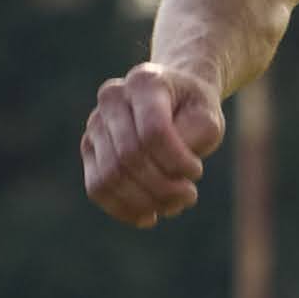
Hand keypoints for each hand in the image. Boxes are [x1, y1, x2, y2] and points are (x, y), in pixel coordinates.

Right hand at [82, 64, 224, 225]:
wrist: (175, 100)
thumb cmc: (193, 111)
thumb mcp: (209, 119)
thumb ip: (196, 139)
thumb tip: (168, 175)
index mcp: (144, 81)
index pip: (153, 132)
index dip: (176, 161)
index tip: (197, 172)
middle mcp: (112, 97)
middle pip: (130, 156)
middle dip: (162, 186)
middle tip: (189, 196)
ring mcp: (95, 122)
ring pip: (110, 176)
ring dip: (144, 202)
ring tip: (172, 207)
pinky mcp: (89, 148)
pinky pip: (97, 188)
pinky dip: (123, 209)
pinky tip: (148, 217)